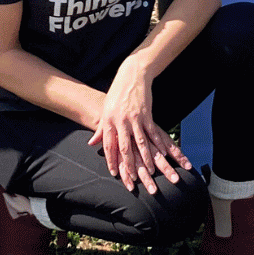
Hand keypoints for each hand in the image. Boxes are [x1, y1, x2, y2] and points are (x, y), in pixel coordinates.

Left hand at [89, 62, 188, 194]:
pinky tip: (161, 153)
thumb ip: (100, 129)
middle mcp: (120, 121)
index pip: (109, 146)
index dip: (111, 160)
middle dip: (128, 165)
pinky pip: (152, 133)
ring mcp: (134, 118)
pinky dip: (157, 144)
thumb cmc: (117, 93)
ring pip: (139, 143)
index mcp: (109, 121)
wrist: (131, 75)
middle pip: (123, 148)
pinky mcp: (146, 114)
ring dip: (145, 158)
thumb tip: (92, 144)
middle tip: (132, 178)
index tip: (114, 173)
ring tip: (150, 171)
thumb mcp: (106, 110)